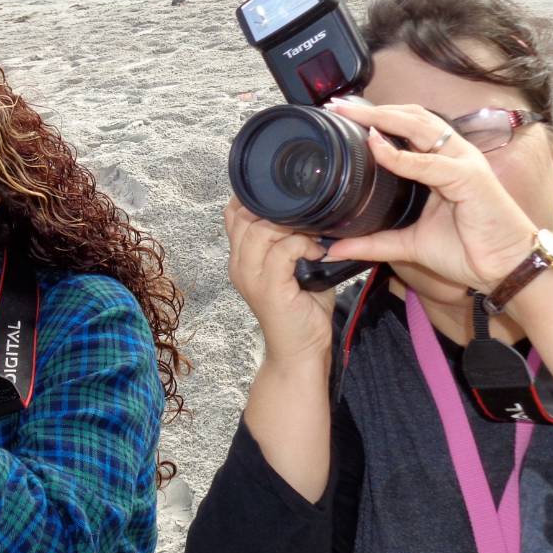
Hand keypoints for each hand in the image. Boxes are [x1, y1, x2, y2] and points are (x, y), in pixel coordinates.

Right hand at [225, 198, 335, 363]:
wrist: (300, 353)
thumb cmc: (301, 311)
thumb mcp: (293, 268)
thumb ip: (292, 240)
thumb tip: (316, 210)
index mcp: (241, 258)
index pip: (234, 213)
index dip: (258, 198)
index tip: (287, 200)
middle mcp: (239, 265)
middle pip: (244, 216)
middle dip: (278, 209)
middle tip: (306, 219)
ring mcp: (251, 277)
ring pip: (261, 230)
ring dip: (292, 227)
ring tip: (312, 237)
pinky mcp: (269, 289)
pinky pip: (283, 251)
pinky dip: (303, 245)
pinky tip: (318, 253)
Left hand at [321, 102, 539, 292]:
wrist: (505, 269)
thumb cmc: (469, 250)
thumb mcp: (410, 244)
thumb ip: (374, 243)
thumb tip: (335, 248)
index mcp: (442, 162)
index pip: (407, 126)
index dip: (376, 118)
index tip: (342, 115)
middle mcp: (454, 154)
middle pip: (410, 118)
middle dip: (372, 110)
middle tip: (338, 106)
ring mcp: (463, 163)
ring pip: (420, 128)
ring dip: (383, 119)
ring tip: (352, 115)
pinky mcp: (470, 178)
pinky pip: (430, 163)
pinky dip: (401, 156)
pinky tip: (377, 147)